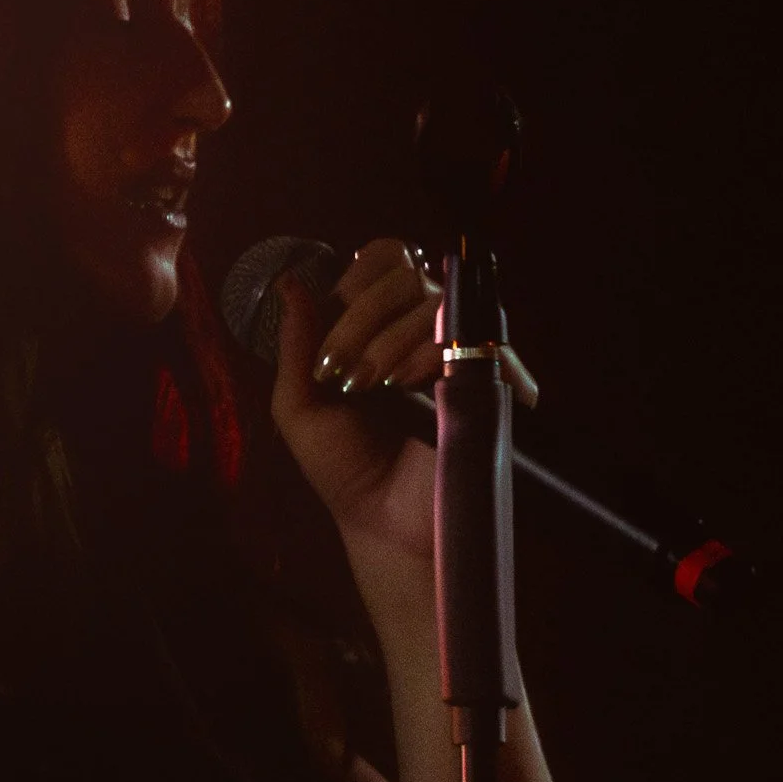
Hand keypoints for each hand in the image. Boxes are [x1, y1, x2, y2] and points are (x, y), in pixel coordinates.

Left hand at [268, 236, 537, 555]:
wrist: (385, 522)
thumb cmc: (345, 466)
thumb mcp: (299, 406)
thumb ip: (294, 343)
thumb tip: (289, 281)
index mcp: (381, 323)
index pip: (383, 259)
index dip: (353, 284)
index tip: (327, 339)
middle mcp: (424, 327)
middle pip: (405, 273)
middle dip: (361, 317)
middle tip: (340, 371)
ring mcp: (461, 349)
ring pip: (434, 302)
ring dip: (390, 339)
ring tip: (371, 387)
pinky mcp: (493, 379)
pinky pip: (473, 338)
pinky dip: (432, 352)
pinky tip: (408, 385)